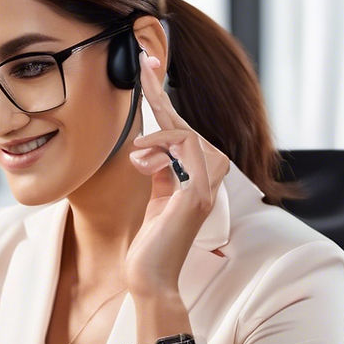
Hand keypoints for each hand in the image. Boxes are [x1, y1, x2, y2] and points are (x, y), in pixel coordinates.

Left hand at [126, 51, 229, 300]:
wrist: (150, 279)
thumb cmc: (149, 245)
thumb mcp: (155, 201)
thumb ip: (160, 174)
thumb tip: (150, 150)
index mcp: (196, 177)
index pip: (183, 130)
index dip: (166, 98)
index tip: (149, 68)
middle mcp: (207, 178)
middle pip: (186, 125)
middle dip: (161, 95)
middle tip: (144, 64)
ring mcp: (205, 186)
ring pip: (186, 134)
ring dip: (156, 138)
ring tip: (136, 158)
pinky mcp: (196, 194)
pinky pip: (184, 151)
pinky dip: (160, 149)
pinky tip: (141, 161)